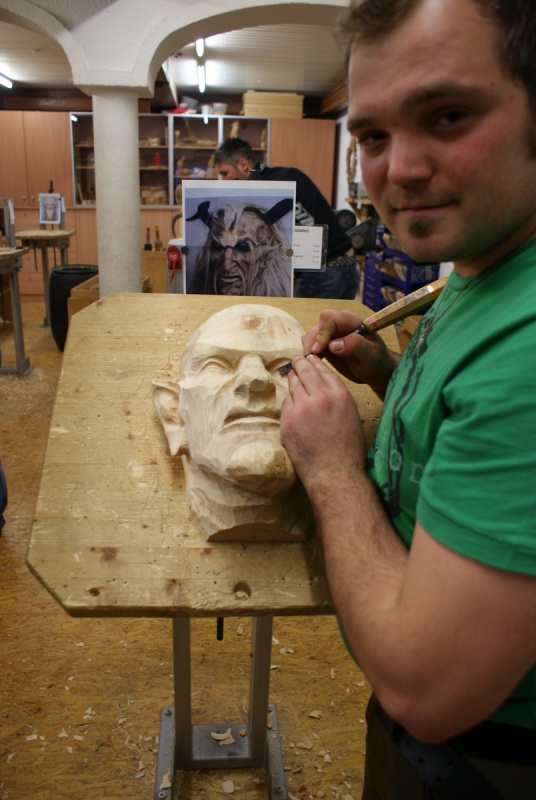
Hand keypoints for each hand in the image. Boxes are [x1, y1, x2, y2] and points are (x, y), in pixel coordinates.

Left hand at [280, 354, 364, 496]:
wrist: (334, 473)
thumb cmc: (348, 450)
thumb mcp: (351, 416)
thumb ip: (337, 398)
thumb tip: (324, 386)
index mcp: (340, 395)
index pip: (323, 370)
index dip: (315, 363)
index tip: (310, 358)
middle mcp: (320, 397)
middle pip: (305, 372)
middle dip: (300, 364)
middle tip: (297, 360)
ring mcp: (301, 408)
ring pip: (293, 386)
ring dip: (293, 380)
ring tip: (292, 374)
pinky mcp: (287, 420)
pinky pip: (286, 404)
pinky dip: (289, 400)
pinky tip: (291, 400)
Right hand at [304, 309, 398, 397]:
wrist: (376, 370)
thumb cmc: (376, 361)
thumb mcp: (370, 355)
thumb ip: (355, 346)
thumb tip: (333, 345)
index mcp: (352, 322)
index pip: (330, 318)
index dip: (322, 333)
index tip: (319, 350)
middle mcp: (340, 324)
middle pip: (318, 326)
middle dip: (313, 342)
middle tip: (313, 359)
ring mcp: (332, 333)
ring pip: (313, 334)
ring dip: (310, 347)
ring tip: (312, 363)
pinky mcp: (326, 343)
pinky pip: (313, 344)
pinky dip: (310, 352)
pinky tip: (313, 363)